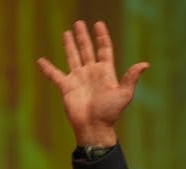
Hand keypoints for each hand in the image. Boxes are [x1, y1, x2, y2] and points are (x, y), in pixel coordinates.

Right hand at [37, 20, 148, 146]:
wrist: (94, 128)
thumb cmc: (110, 113)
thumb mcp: (124, 94)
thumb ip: (131, 78)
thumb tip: (145, 64)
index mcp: (105, 73)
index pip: (104, 50)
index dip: (102, 37)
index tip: (99, 24)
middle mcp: (91, 73)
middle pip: (87, 50)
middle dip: (83, 37)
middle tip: (79, 24)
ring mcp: (78, 79)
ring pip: (73, 57)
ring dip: (69, 45)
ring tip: (66, 33)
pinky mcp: (66, 87)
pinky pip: (54, 75)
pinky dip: (47, 68)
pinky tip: (40, 61)